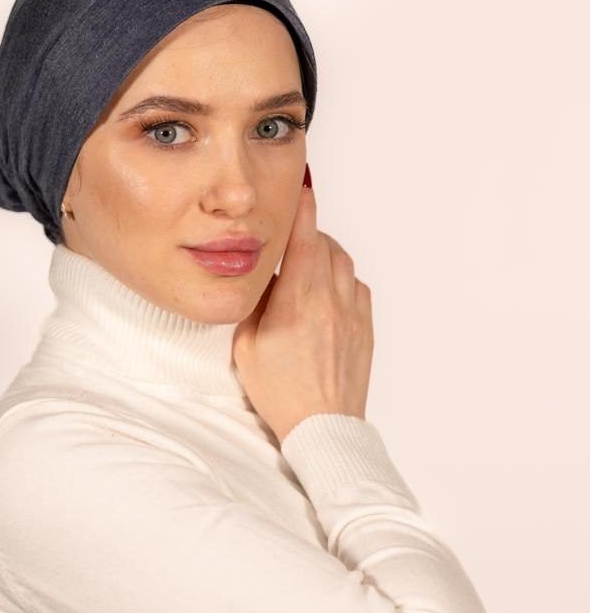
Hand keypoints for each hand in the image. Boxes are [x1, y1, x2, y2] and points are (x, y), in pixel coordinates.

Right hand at [232, 178, 374, 442]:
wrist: (323, 426)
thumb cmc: (281, 392)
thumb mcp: (247, 346)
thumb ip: (254, 305)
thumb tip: (259, 278)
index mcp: (297, 301)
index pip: (302, 241)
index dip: (302, 210)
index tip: (301, 187)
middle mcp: (330, 300)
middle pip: (324, 245)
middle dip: (308, 231)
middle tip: (291, 230)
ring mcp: (352, 313)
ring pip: (344, 262)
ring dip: (326, 253)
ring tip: (307, 261)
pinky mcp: (365, 328)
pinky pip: (357, 287)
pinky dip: (343, 278)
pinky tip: (328, 291)